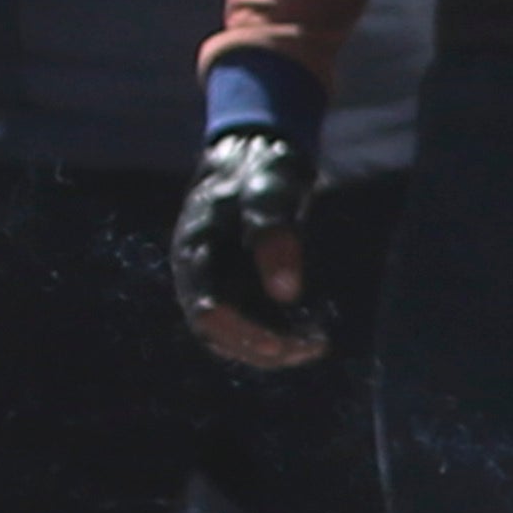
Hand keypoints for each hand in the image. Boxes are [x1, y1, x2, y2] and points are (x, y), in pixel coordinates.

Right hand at [171, 126, 324, 367]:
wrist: (256, 163)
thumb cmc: (260, 174)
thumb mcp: (270, 195)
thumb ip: (275, 237)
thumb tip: (286, 294)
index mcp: (195, 253)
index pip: (205, 311)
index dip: (241, 333)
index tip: (281, 344)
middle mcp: (199, 276)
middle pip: (218, 334)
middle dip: (262, 347)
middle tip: (310, 348)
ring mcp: (215, 284)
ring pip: (233, 336)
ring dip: (272, 348)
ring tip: (317, 346)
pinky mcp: (235, 288)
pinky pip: (250, 325)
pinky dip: (278, 336)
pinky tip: (313, 336)